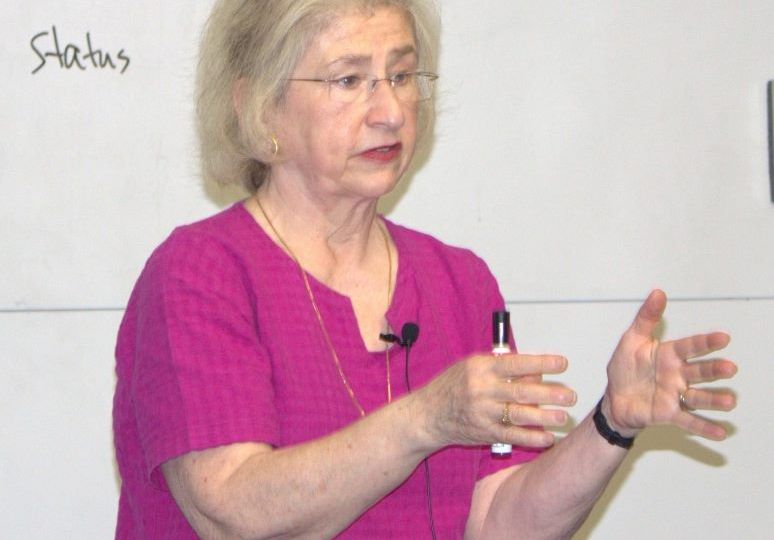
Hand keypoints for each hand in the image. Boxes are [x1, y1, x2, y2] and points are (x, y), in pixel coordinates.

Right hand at [413, 352, 576, 449]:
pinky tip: (547, 438)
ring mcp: (483, 412)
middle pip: (521, 391)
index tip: (562, 364)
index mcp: (481, 368)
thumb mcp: (472, 367)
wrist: (427, 415)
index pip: (516, 364)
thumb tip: (535, 374)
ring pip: (519, 415)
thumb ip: (502, 369)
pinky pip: (511, 436)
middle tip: (570, 395)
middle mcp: (482, 389)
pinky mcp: (484, 432)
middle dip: (549, 394)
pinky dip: (530, 438)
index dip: (541, 363)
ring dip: (544, 417)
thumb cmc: (452, 386)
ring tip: (563, 417)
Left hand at [604, 289, 736, 439]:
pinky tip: (721, 433)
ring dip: (714, 400)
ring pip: (698, 397)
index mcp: (669, 355)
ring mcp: (675, 395)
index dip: (706, 342)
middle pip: (700, 372)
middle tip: (730, 368)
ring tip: (730, 402)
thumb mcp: (631, 340)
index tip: (724, 337)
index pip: (690, 346)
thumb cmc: (625, 367)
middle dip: (715, 370)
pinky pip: (688, 421)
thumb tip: (658, 292)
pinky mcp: (669, 414)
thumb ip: (646, 318)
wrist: (614, 398)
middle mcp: (678, 375)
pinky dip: (704, 427)